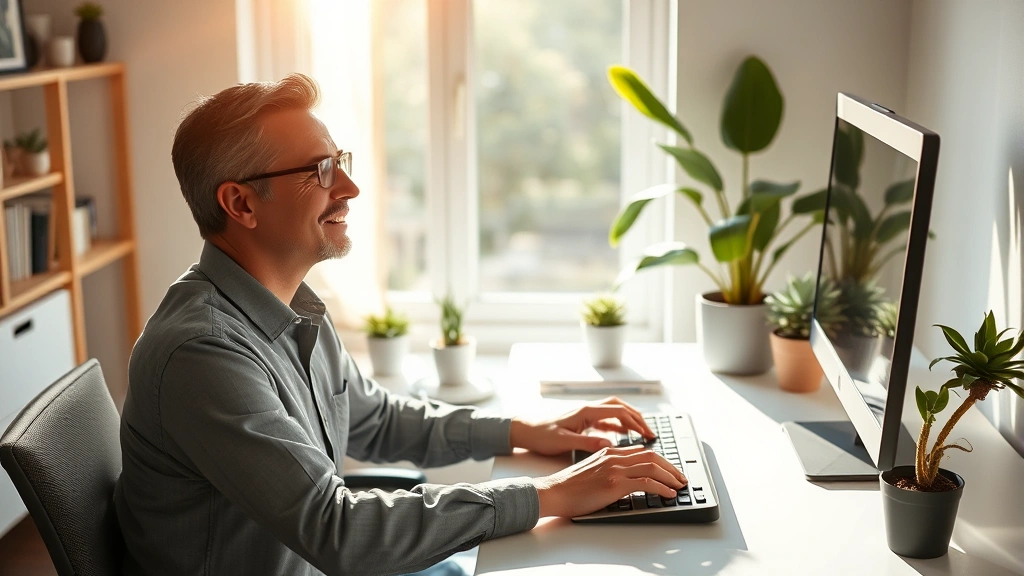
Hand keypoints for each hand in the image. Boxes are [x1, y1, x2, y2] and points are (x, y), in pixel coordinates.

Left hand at [510, 397, 655, 455]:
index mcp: (585, 412)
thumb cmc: (540, 434)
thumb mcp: (563, 442)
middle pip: (620, 408)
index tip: (647, 433)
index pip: (618, 411)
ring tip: (642, 435)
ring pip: (614, 412)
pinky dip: (617, 426)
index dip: (635, 421)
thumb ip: (586, 443)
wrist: (524, 429)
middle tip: (650, 433)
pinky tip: (623, 436)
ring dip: (629, 421)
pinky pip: (605, 420)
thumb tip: (609, 445)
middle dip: (637, 418)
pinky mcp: (582, 421)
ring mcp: (585, 415)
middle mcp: (587, 409)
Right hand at [532, 445, 686, 517]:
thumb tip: (628, 472)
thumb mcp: (592, 469)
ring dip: (670, 476)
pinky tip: (669, 494)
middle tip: (681, 478)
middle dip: (671, 467)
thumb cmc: (570, 486)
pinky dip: (662, 487)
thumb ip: (609, 466)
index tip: (670, 470)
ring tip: (680, 486)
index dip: (660, 460)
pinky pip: (646, 483)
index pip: (642, 451)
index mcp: (609, 452)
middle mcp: (614, 457)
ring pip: (652, 467)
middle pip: (652, 456)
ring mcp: (615, 469)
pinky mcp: (615, 484)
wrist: (554, 492)